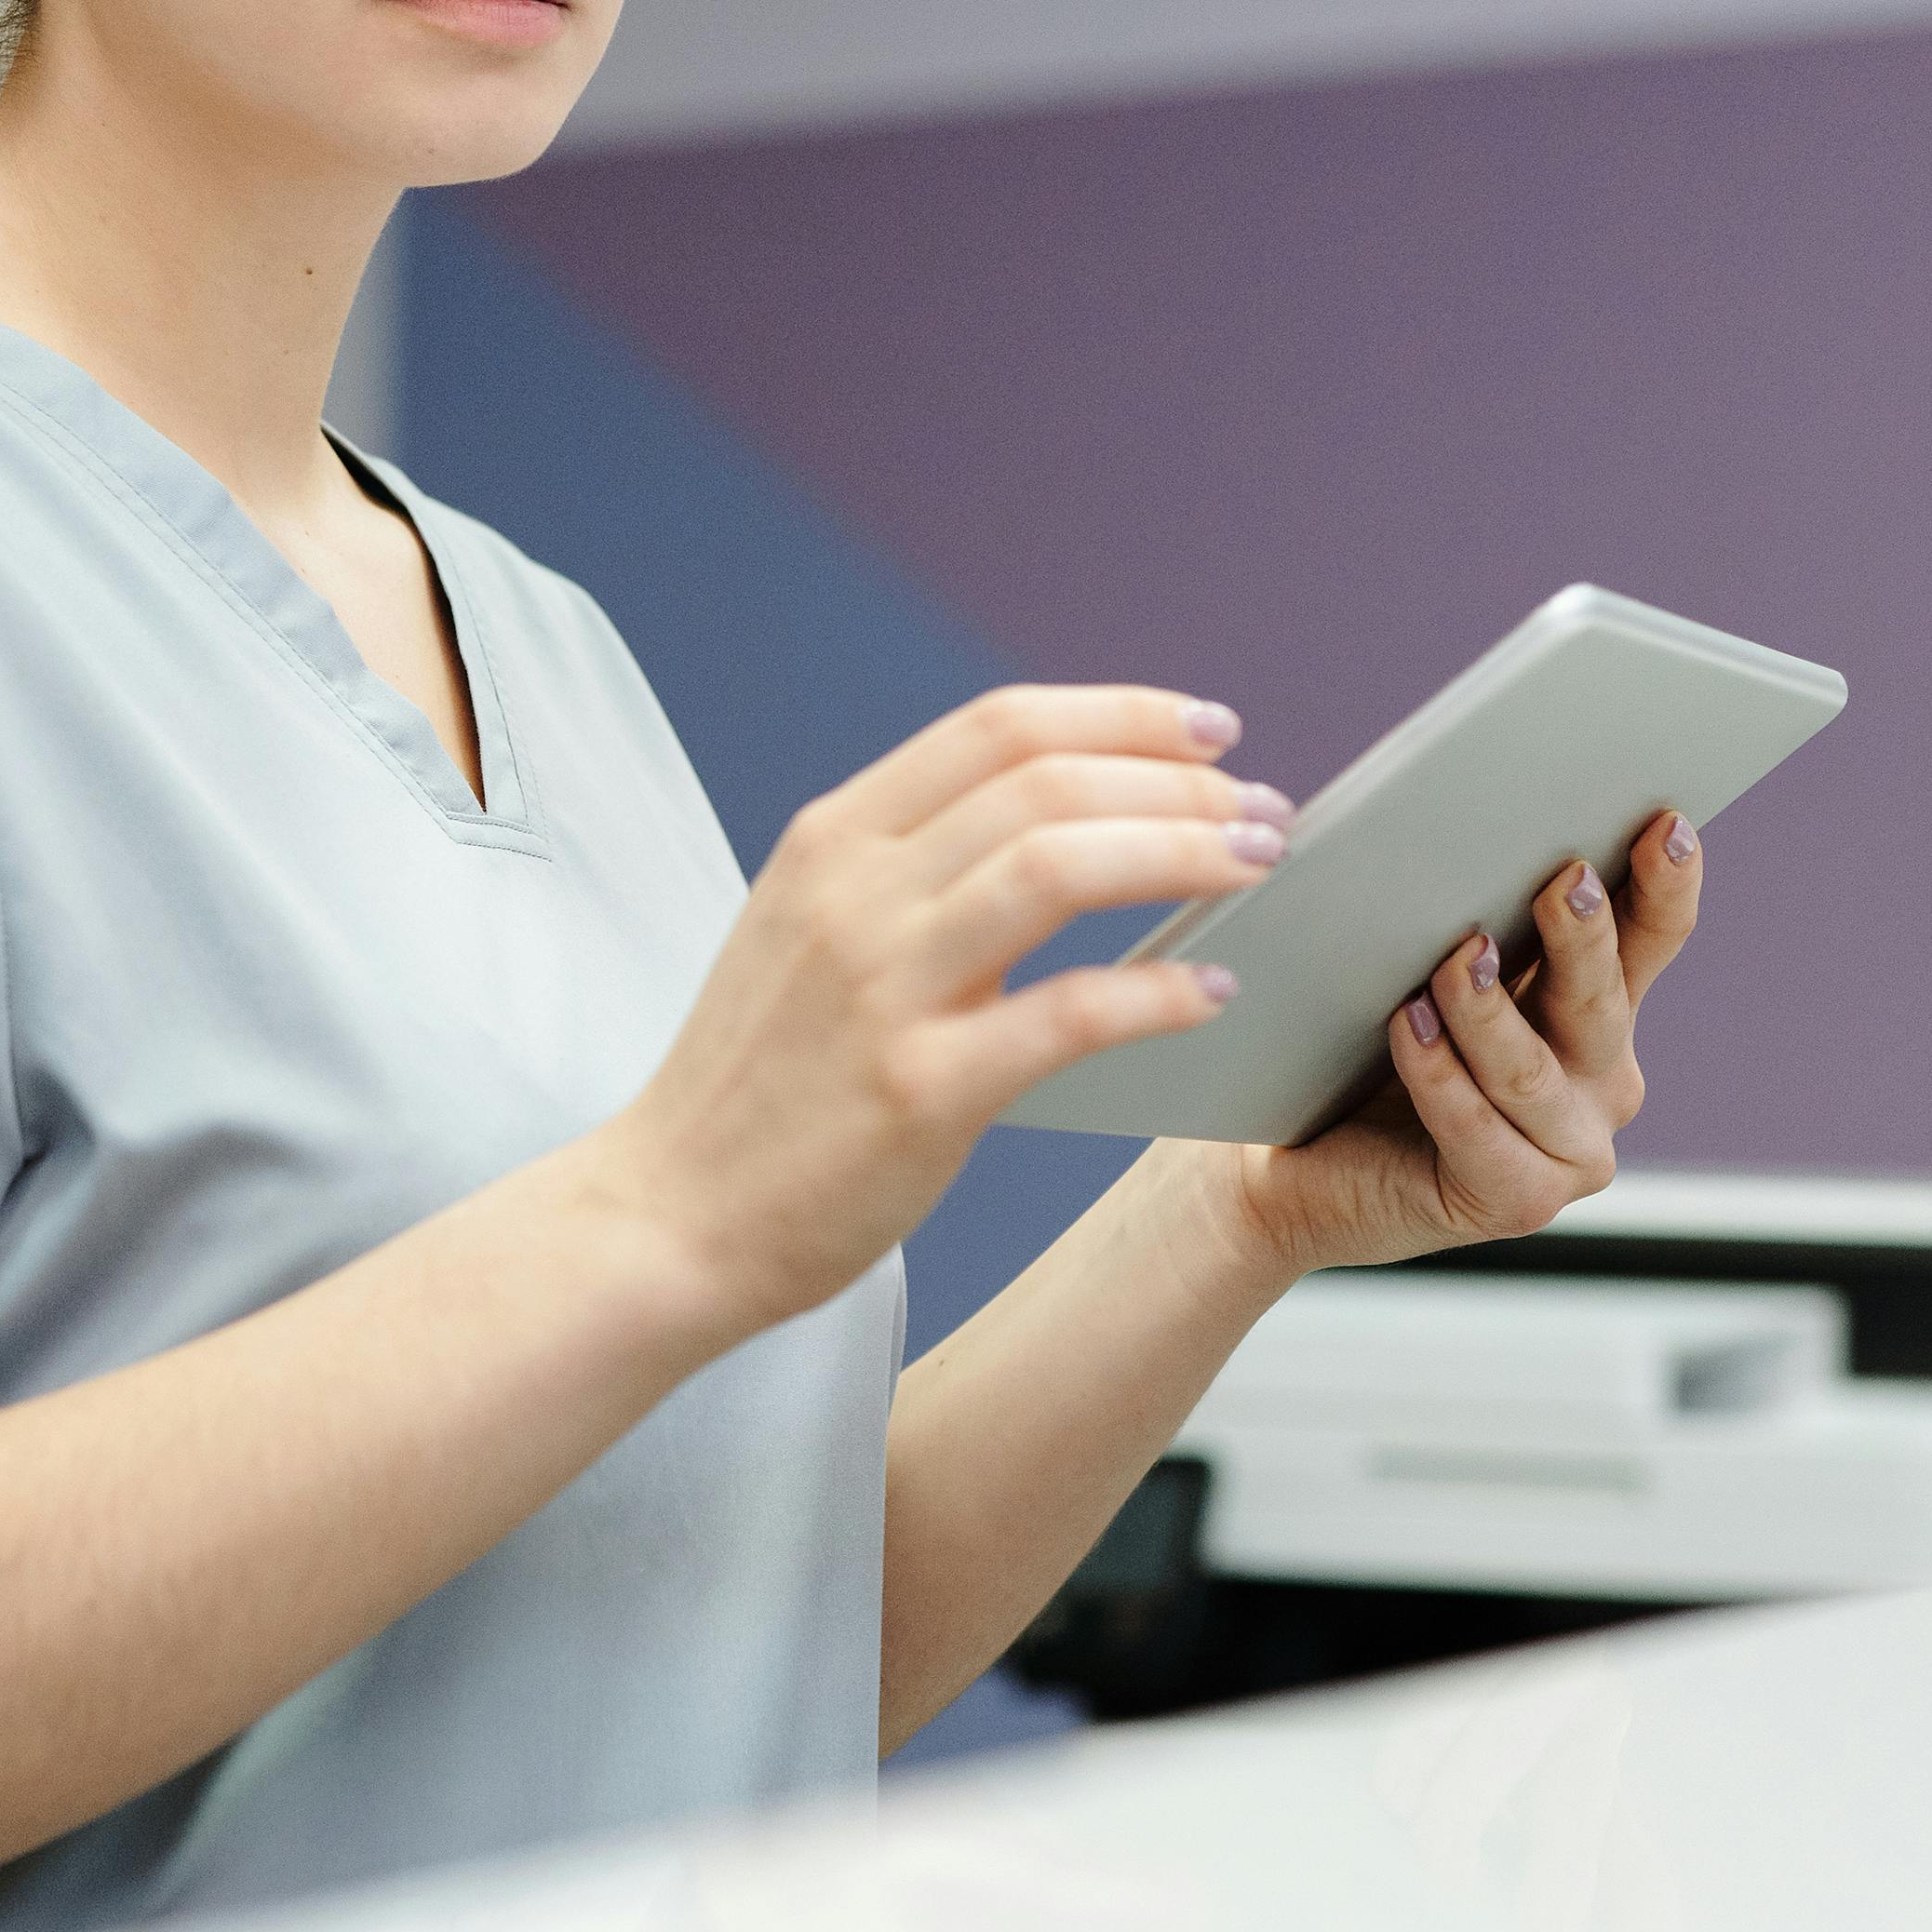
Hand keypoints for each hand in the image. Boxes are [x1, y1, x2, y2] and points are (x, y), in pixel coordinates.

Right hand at [589, 686, 1291, 1333]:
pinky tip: (1213, 994)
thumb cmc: (754, 1086)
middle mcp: (852, 893)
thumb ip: (906, 869)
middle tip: (1263, 809)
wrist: (669, 1216)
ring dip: (1186, 853)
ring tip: (1259, 867)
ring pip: (1061, 866)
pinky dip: (1160, 992)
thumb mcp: (805, 931)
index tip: (1208, 730)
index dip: (1123, 716)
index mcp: (830, 840)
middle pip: (1046, 783)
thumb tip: (1054, 822)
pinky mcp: (918, 1089)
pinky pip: (1069, 1013)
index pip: (998, 729)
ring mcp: (881, 987)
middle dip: (1180, 782)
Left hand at [1214, 808, 1704, 1278]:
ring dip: (1489, 1010)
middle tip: (1562, 879)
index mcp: (1598, 1014)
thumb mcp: (1431, 974)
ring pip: (1532, 1070)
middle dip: (1583, 938)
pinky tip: (1407, 1026)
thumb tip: (1468, 825)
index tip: (1667, 822)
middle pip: (1602, 999)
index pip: (1650, 941)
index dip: (1665, 886)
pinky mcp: (1515, 1199)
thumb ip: (1475, 925)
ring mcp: (1569, 1149)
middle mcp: (1602, 1082)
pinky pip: (1477, 1129)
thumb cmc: (1363, 1052)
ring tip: (1455, 958)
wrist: (1297, 1165)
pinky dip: (1439, 1074)